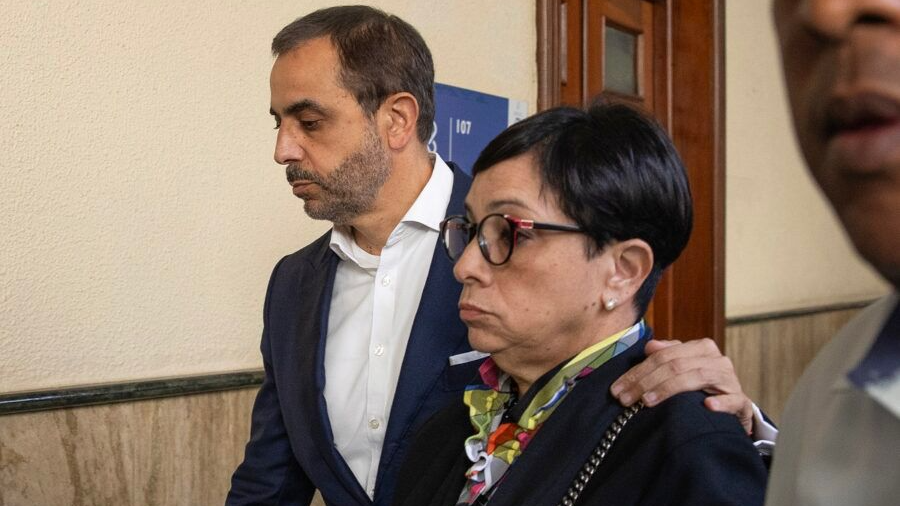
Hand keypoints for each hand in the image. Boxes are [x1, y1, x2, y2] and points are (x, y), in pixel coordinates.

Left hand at [610, 338, 752, 433]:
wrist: (733, 407)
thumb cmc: (702, 387)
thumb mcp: (682, 368)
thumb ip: (666, 356)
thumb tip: (650, 346)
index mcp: (701, 348)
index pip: (663, 356)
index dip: (638, 371)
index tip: (617, 388)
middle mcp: (717, 360)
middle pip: (675, 366)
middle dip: (645, 382)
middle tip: (625, 399)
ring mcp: (730, 380)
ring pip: (697, 377)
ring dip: (669, 390)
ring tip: (646, 401)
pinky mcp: (741, 402)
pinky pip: (733, 400)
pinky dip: (720, 402)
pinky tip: (707, 406)